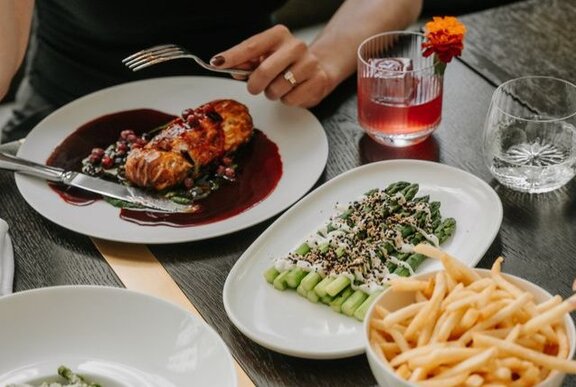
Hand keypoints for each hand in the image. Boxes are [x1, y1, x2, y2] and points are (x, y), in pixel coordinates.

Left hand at [210, 25, 333, 107]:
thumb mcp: (266, 57)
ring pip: (276, 89)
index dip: (233, 56)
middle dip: (254, 84)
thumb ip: (247, 62)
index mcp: (279, 35)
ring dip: (272, 93)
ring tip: (279, 87)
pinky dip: (287, 100)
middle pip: (264, 70)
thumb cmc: (287, 63)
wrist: (319, 67)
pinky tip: (293, 91)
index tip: (217, 63)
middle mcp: (295, 46)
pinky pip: (290, 99)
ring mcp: (309, 63)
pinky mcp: (317, 80)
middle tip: (254, 87)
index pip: (251, 46)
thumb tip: (228, 67)